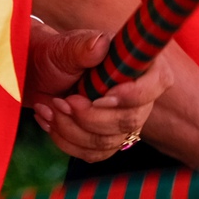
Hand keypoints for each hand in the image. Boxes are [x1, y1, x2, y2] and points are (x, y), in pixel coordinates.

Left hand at [24, 20, 166, 162]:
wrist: (39, 77)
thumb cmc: (56, 56)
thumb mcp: (65, 48)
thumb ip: (83, 46)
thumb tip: (100, 44)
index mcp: (138, 63)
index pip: (158, 82)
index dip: (135, 95)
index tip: (101, 98)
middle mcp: (139, 95)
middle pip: (130, 120)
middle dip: (90, 117)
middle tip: (62, 101)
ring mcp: (125, 120)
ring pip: (109, 141)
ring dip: (72, 128)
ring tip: (52, 106)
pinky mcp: (108, 139)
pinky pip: (94, 154)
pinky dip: (66, 140)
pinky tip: (51, 120)